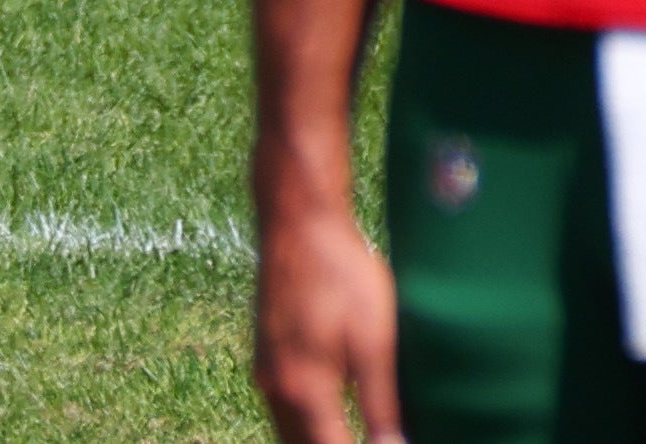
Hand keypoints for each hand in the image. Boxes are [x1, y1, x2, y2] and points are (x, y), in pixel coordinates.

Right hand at [253, 197, 401, 443]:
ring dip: (320, 440)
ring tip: (355, 431)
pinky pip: (284, 409)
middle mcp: (276, 390)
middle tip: (379, 440)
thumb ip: (380, 400)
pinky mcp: (266, 355)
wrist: (299, 223)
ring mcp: (265, 373)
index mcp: (304, 391)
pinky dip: (307, 424)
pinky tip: (332, 416)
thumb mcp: (375, 339)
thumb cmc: (342, 275)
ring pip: (290, 432)